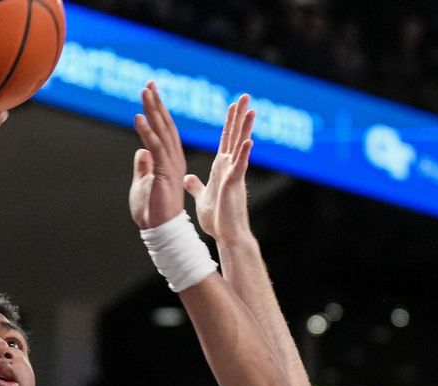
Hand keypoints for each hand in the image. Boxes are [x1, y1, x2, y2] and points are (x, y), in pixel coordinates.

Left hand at [129, 82, 186, 228]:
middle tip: (149, 83)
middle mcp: (174, 159)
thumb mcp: (143, 183)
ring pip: (162, 132)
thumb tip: (141, 151)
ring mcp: (171, 165)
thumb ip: (144, 166)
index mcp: (170, 161)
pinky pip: (155, 147)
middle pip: (165, 126)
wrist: (160, 229)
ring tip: (145, 92)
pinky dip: (147, 132)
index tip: (150, 92)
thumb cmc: (152, 211)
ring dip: (153, 111)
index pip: (164, 131)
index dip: (157, 111)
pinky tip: (139, 117)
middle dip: (156, 103)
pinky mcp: (165, 172)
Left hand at [184, 95, 254, 243]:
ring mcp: (234, 175)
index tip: (232, 105)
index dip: (229, 123)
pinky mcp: (234, 186)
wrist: (226, 236)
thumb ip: (196, 186)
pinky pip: (240, 167)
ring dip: (245, 128)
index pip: (226, 140)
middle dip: (239, 116)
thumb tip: (187, 177)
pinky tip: (248, 141)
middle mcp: (230, 168)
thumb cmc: (217, 219)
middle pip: (235, 136)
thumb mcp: (201, 198)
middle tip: (245, 96)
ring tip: (250, 110)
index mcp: (221, 168)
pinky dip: (243, 154)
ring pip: (241, 147)